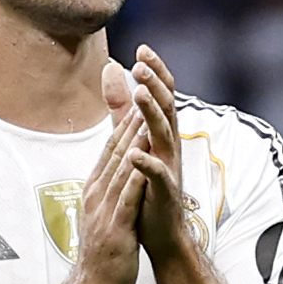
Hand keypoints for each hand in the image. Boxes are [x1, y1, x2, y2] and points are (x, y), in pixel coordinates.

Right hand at [68, 91, 148, 283]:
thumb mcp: (103, 216)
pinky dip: (135, 178)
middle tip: (143, 91)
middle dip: (129, 120)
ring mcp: (104, 211)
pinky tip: (144, 161)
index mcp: (95, 191)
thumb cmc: (103, 256)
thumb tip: (115, 173)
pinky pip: (127, 199)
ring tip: (147, 115)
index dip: (124, 123)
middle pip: (115, 152)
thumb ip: (109, 192)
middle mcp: (96, 195)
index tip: (137, 98)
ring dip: (133, 142)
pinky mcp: (115, 229)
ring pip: (120, 169)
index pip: (110, 150)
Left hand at [126, 45, 192, 261]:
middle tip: (143, 63)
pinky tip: (135, 153)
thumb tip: (112, 66)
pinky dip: (147, 163)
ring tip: (140, 94)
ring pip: (165, 135)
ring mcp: (169, 168)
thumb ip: (122, 107)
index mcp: (162, 134)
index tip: (142, 48)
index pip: (163, 96)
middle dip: (156, 84)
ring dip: (152, 114)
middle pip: (168, 107)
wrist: (162, 235)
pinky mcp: (165, 193)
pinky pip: (158, 175)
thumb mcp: (133, 139)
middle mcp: (170, 147)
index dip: (155, 72)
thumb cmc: (147, 188)